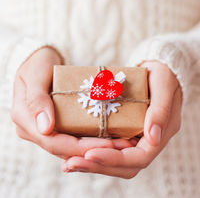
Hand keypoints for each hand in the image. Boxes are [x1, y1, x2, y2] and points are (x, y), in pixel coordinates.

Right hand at [11, 47, 113, 159]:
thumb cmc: (36, 63)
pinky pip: (73, 137)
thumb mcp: (36, 74)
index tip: (107, 145)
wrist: (39, 60)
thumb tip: (45, 128)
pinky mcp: (55, 126)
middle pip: (64, 149)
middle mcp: (33, 130)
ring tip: (121, 144)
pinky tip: (111, 136)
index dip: (80, 147)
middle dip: (93, 150)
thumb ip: (37, 99)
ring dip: (95, 148)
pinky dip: (91, 138)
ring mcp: (44, 129)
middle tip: (121, 147)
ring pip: (70, 147)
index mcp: (25, 120)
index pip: (53, 142)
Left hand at [61, 61, 182, 177]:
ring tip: (68, 164)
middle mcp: (148, 141)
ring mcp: (136, 138)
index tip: (90, 154)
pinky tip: (74, 152)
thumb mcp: (163, 85)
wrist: (158, 70)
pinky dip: (93, 152)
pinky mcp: (125, 132)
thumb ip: (160, 110)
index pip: (139, 158)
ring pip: (116, 161)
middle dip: (98, 166)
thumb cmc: (163, 74)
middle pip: (125, 166)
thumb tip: (153, 138)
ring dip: (92, 163)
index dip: (115, 159)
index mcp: (161, 134)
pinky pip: (110, 148)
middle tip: (71, 164)